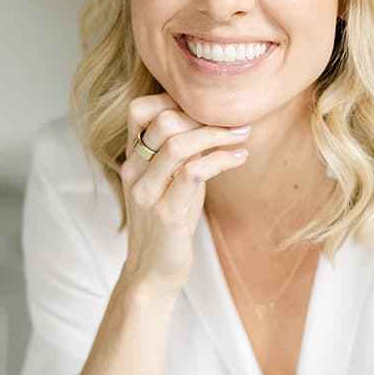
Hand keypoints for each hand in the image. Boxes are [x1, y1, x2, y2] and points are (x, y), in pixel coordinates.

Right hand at [119, 93, 250, 294]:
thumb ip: (183, 155)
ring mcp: (147, 192)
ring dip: (217, 135)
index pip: (139, 110)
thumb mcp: (171, 183)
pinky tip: (239, 159)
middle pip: (162, 121)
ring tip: (241, 136)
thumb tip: (212, 124)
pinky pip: (193, 172)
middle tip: (233, 121)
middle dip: (203, 116)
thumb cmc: (168, 225)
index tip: (208, 107)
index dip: (174, 100)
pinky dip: (221, 160)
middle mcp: (134, 172)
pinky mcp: (166, 212)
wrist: (153, 273)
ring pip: (179, 144)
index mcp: (132, 161)